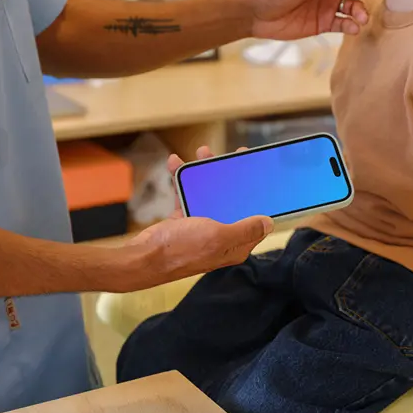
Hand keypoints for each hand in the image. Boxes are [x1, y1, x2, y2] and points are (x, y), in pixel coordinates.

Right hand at [112, 145, 271, 290]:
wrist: (143, 258)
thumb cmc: (180, 251)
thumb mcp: (218, 237)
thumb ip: (244, 229)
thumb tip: (269, 224)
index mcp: (235, 244)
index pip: (255, 219)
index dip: (259, 197)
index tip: (259, 174)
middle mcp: (220, 236)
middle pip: (232, 202)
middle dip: (231, 178)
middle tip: (230, 156)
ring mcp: (201, 228)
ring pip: (209, 196)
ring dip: (204, 174)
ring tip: (202, 154)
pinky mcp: (184, 222)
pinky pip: (187, 197)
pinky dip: (182, 182)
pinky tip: (176, 165)